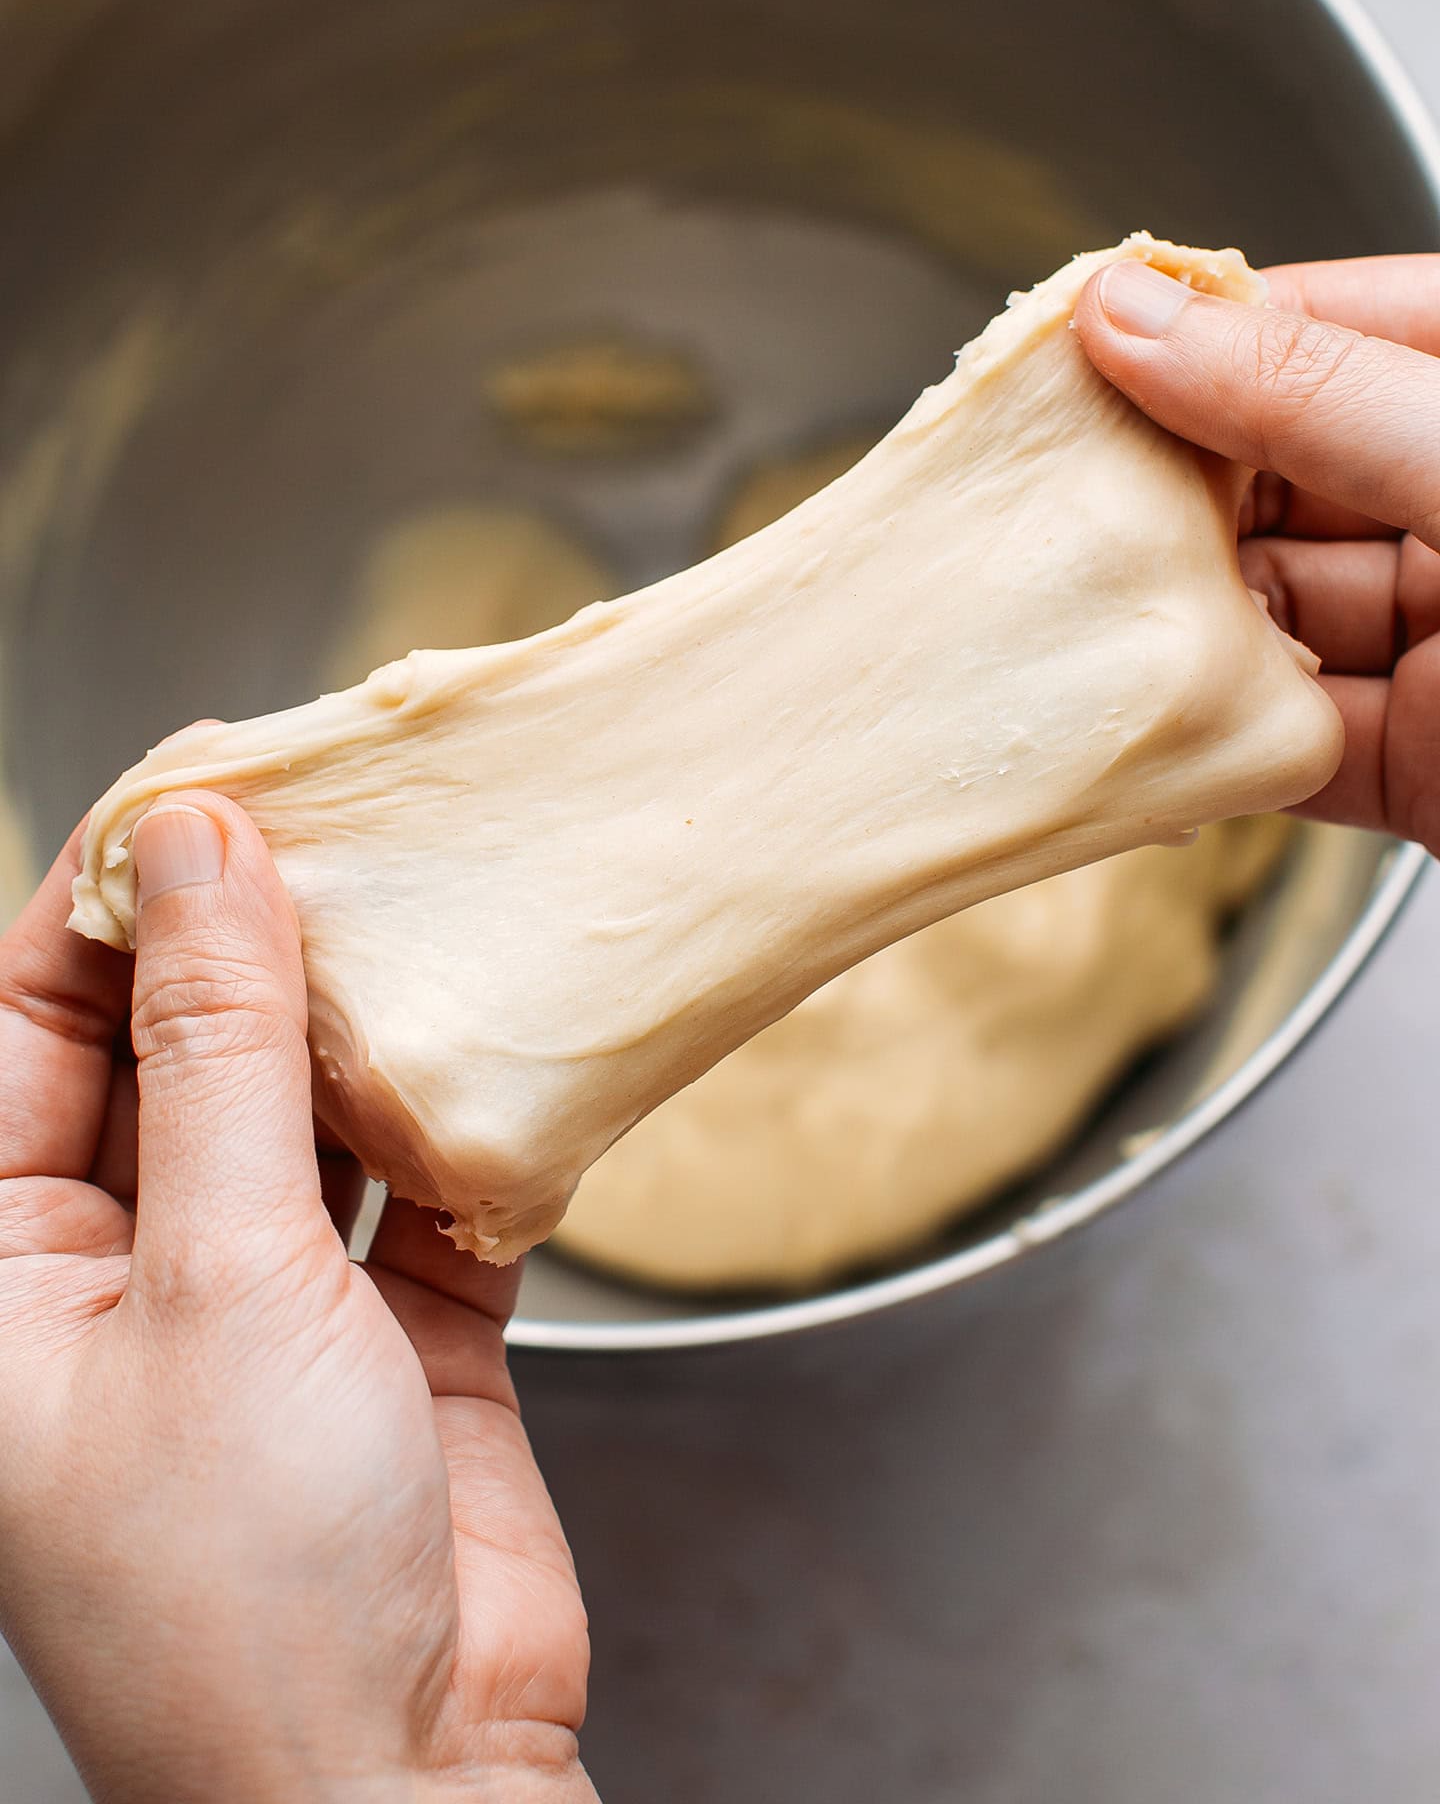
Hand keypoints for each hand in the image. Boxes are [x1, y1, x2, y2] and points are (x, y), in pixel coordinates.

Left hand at [0, 793, 595, 1802]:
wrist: (412, 1789)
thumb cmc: (250, 1590)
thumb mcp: (218, 1277)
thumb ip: (218, 1053)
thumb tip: (200, 855)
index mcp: (3, 1274)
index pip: (31, 1025)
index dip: (105, 898)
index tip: (200, 784)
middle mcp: (115, 1275)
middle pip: (170, 1049)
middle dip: (248, 942)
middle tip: (337, 815)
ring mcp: (257, 1302)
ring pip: (297, 1107)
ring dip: (361, 1025)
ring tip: (426, 905)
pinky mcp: (383, 1334)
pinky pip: (413, 1189)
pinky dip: (459, 1132)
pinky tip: (500, 1061)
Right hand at [1075, 253, 1439, 852]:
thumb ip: (1316, 394)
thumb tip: (1144, 317)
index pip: (1325, 326)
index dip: (1196, 330)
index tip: (1077, 343)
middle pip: (1277, 472)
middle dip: (1164, 488)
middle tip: (1047, 491)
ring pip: (1267, 612)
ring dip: (1176, 619)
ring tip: (1074, 608)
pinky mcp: (1424, 766)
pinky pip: (1286, 741)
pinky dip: (1214, 740)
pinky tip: (1151, 719)